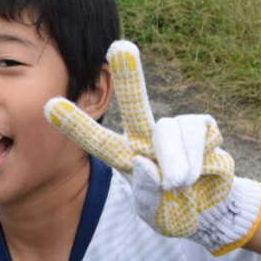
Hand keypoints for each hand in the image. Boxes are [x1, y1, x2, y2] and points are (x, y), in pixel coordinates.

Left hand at [44, 40, 260, 254]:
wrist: (212, 211)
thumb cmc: (175, 210)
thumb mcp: (156, 213)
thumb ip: (148, 194)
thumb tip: (146, 162)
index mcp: (126, 156)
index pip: (96, 139)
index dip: (75, 124)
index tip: (49, 105)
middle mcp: (146, 136)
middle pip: (135, 101)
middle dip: (129, 73)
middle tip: (120, 46)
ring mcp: (173, 129)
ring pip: (169, 131)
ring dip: (177, 164)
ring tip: (179, 185)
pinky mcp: (201, 127)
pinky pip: (196, 136)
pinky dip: (197, 162)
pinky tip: (199, 172)